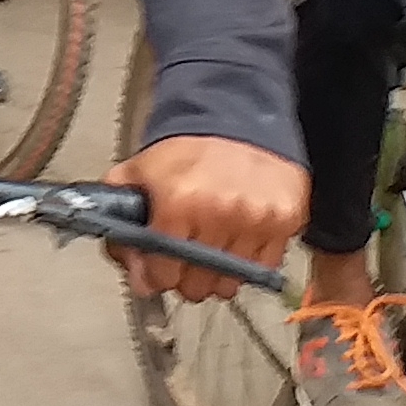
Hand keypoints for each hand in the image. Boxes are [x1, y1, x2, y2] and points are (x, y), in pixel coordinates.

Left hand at [103, 134, 303, 302]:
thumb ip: (120, 222)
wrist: (237, 120)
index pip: (163, 274)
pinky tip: (236, 240)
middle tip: (184, 254)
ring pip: (229, 284)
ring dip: (216, 274)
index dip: (156, 274)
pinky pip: (261, 268)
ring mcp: (256, 219)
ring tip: (211, 247)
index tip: (157, 266)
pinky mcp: (284, 221)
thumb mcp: (139, 173)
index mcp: (178, 201)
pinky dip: (247, 263)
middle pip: (196, 285)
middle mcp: (219, 213)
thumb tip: (134, 273)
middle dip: (184, 276)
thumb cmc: (189, 151)